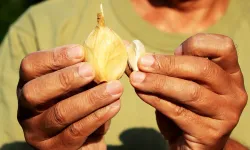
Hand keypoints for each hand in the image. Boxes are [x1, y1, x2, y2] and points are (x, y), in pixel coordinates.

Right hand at [17, 45, 122, 149]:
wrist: (83, 137)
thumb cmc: (79, 101)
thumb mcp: (78, 84)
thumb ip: (83, 70)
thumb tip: (102, 56)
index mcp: (29, 85)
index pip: (31, 66)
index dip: (54, 57)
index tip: (81, 52)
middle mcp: (26, 109)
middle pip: (36, 92)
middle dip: (66, 78)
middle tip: (92, 71)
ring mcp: (38, 131)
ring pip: (61, 113)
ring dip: (91, 98)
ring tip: (115, 88)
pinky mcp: (55, 148)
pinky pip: (77, 131)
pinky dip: (98, 116)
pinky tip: (114, 105)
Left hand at [129, 34, 247, 149]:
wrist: (191, 144)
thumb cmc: (185, 108)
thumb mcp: (179, 82)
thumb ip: (165, 66)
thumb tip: (132, 49)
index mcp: (230, 73)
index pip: (223, 46)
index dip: (195, 44)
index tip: (174, 50)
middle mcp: (233, 92)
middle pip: (202, 68)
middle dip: (168, 64)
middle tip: (142, 63)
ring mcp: (225, 114)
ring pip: (190, 92)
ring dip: (158, 82)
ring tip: (136, 79)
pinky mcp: (210, 133)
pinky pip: (179, 112)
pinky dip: (156, 100)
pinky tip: (141, 93)